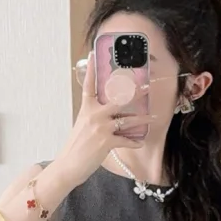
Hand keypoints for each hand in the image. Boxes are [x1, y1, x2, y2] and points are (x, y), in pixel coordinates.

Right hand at [52, 50, 155, 190]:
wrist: (68, 166)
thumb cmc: (76, 147)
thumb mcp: (82, 126)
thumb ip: (94, 117)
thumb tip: (110, 115)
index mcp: (86, 109)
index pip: (89, 86)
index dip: (91, 69)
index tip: (93, 54)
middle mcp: (94, 115)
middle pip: (117, 99)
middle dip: (135, 92)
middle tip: (147, 86)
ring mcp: (101, 128)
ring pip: (127, 120)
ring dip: (142, 119)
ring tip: (152, 118)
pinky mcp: (106, 142)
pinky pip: (126, 140)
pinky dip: (134, 141)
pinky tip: (140, 142)